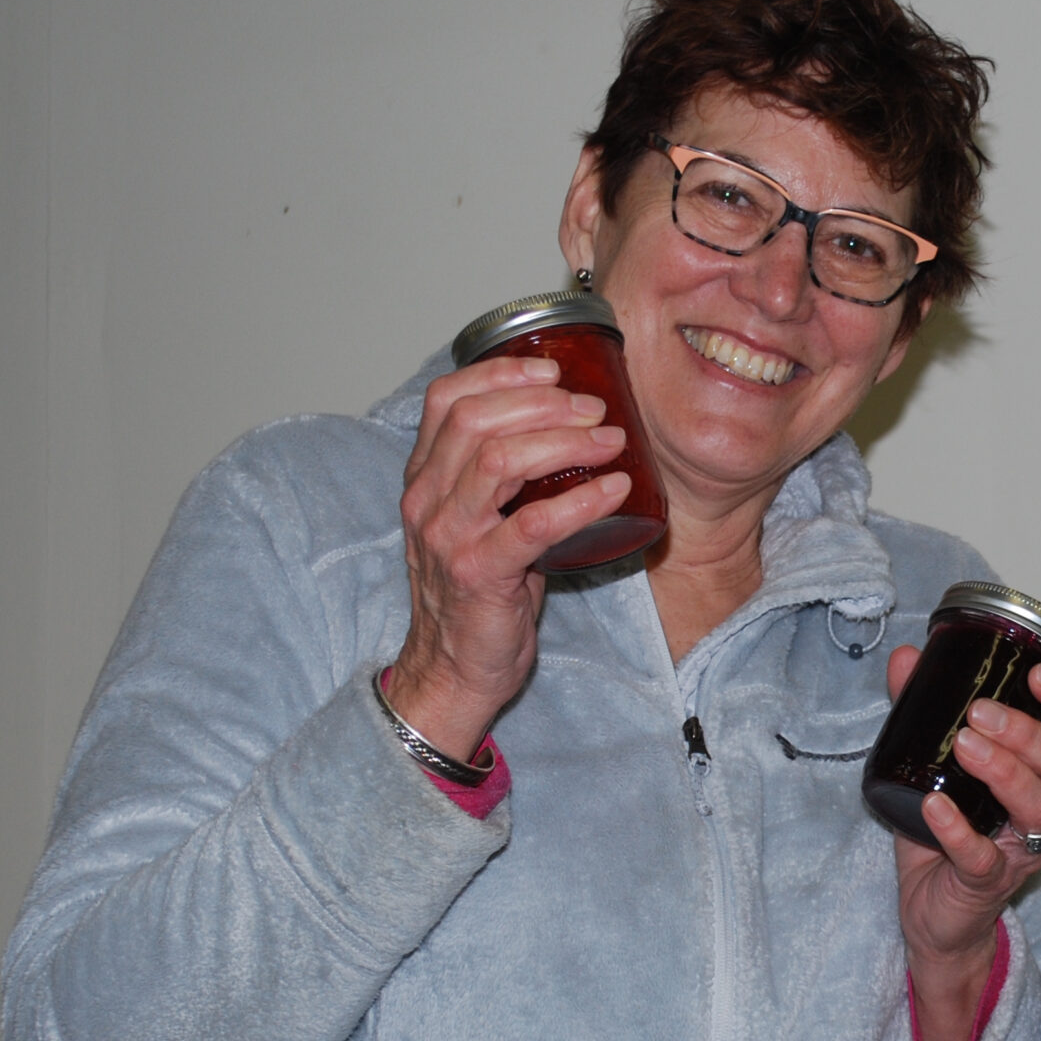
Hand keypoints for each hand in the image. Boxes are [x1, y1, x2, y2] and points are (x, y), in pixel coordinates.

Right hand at [387, 356, 635, 759]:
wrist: (453, 670)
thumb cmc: (477, 594)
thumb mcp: (478, 523)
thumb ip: (503, 480)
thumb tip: (574, 433)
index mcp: (424, 479)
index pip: (446, 399)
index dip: (501, 373)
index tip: (554, 370)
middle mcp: (427, 500)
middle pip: (478, 420)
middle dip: (546, 404)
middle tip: (597, 410)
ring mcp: (449, 536)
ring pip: (501, 460)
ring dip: (567, 442)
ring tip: (613, 442)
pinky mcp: (480, 574)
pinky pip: (533, 524)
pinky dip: (582, 500)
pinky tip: (616, 489)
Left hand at [886, 650, 1040, 966]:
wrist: (933, 908)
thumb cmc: (950, 829)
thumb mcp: (938, 760)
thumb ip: (925, 708)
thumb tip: (907, 657)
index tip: (1039, 674)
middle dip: (1028, 732)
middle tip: (981, 712)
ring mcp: (1022, 847)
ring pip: (1038, 807)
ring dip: (1004, 771)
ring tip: (964, 746)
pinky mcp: (987, 881)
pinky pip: (983, 856)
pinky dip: (959, 830)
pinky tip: (936, 806)